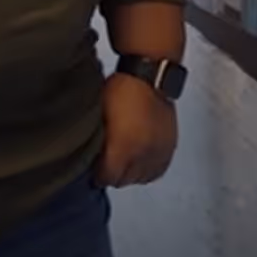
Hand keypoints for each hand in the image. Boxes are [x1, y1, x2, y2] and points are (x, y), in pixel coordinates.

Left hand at [93, 70, 177, 186]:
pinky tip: (138, 160)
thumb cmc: (122, 88)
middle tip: (105, 163)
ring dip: (130, 173)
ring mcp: (158, 152)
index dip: (96, 174)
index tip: (92, 169)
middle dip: (112, 174)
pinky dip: (146, 169)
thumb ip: (94, 138)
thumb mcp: (99, 113)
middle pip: (123, 181)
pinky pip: (156, 172)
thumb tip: (86, 153)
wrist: (150, 75)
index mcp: (123, 146)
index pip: (106, 177)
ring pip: (140, 178)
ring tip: (122, 161)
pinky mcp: (169, 148)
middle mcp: (142, 154)